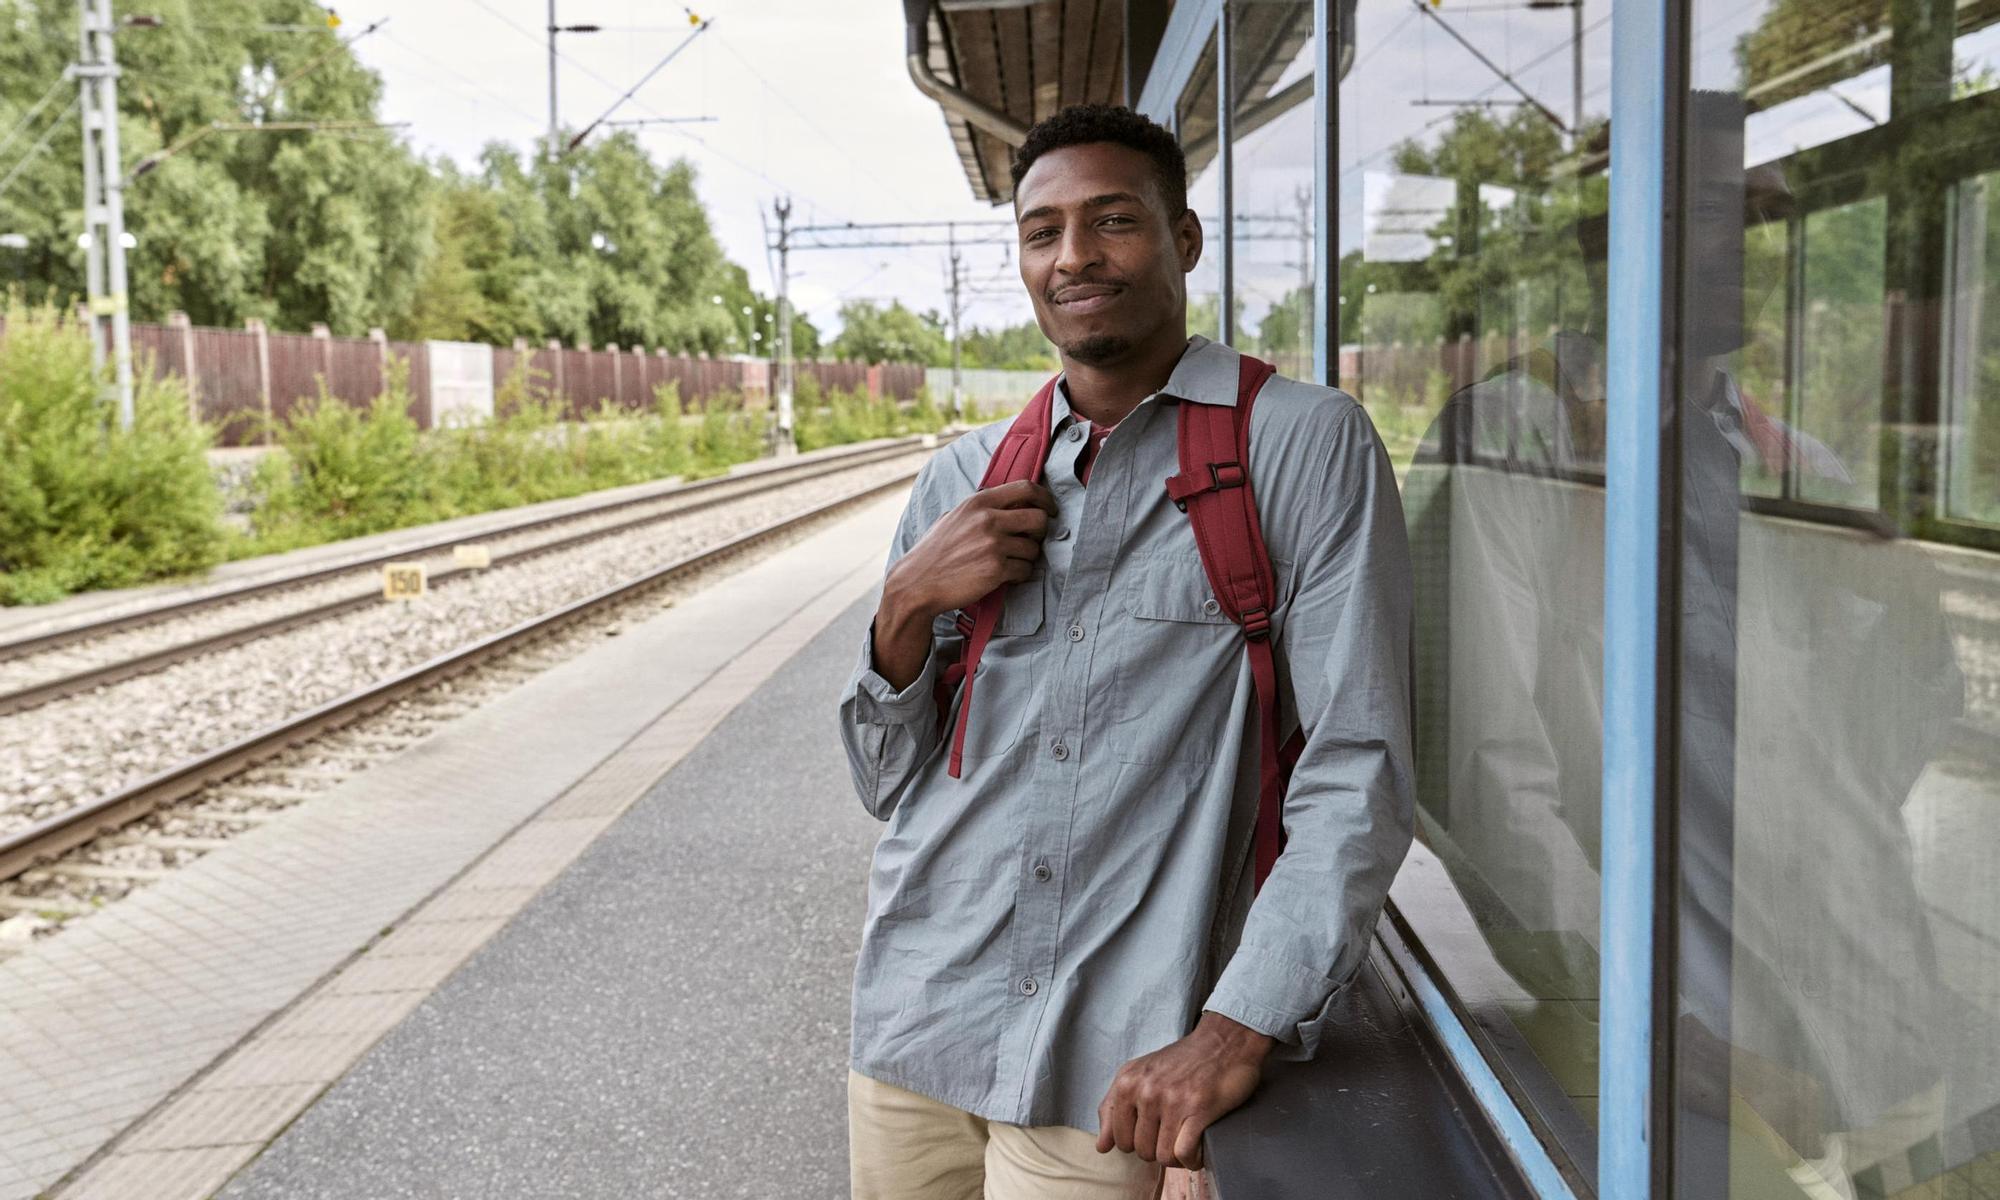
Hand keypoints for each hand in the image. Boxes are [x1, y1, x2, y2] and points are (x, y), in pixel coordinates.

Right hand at [872, 481, 1057, 689]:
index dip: (1045, 498)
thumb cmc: (934, 552)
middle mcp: (988, 520)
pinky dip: (1019, 575)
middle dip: (1042, 532)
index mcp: (978, 502)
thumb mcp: (954, 517)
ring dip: (1028, 558)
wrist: (917, 583)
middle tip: (1034, 540)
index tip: (1050, 509)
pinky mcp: (996, 569)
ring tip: (1011, 562)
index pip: (1026, 488)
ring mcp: (993, 545)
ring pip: (1034, 549)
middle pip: (1039, 519)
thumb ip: (980, 509)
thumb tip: (1010, 504)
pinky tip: (1005, 576)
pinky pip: (1025, 570)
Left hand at [1095, 1012, 1273, 1169]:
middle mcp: (1146, 1092)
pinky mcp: (1198, 1110)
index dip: (1138, 1142)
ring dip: (1177, 1158)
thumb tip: (1101, 1147)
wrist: (1224, 1042)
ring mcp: (1172, 1101)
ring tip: (1186, 1141)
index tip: (1153, 1131)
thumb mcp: (1138, 1074)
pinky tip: (1197, 1150)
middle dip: (1159, 1149)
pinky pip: (1184, 1154)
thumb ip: (1113, 1108)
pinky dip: (1192, 1159)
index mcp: (1127, 1083)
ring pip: (1164, 1157)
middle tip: (1173, 1134)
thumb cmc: (1181, 1061)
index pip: (1120, 1139)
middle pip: (1142, 1151)